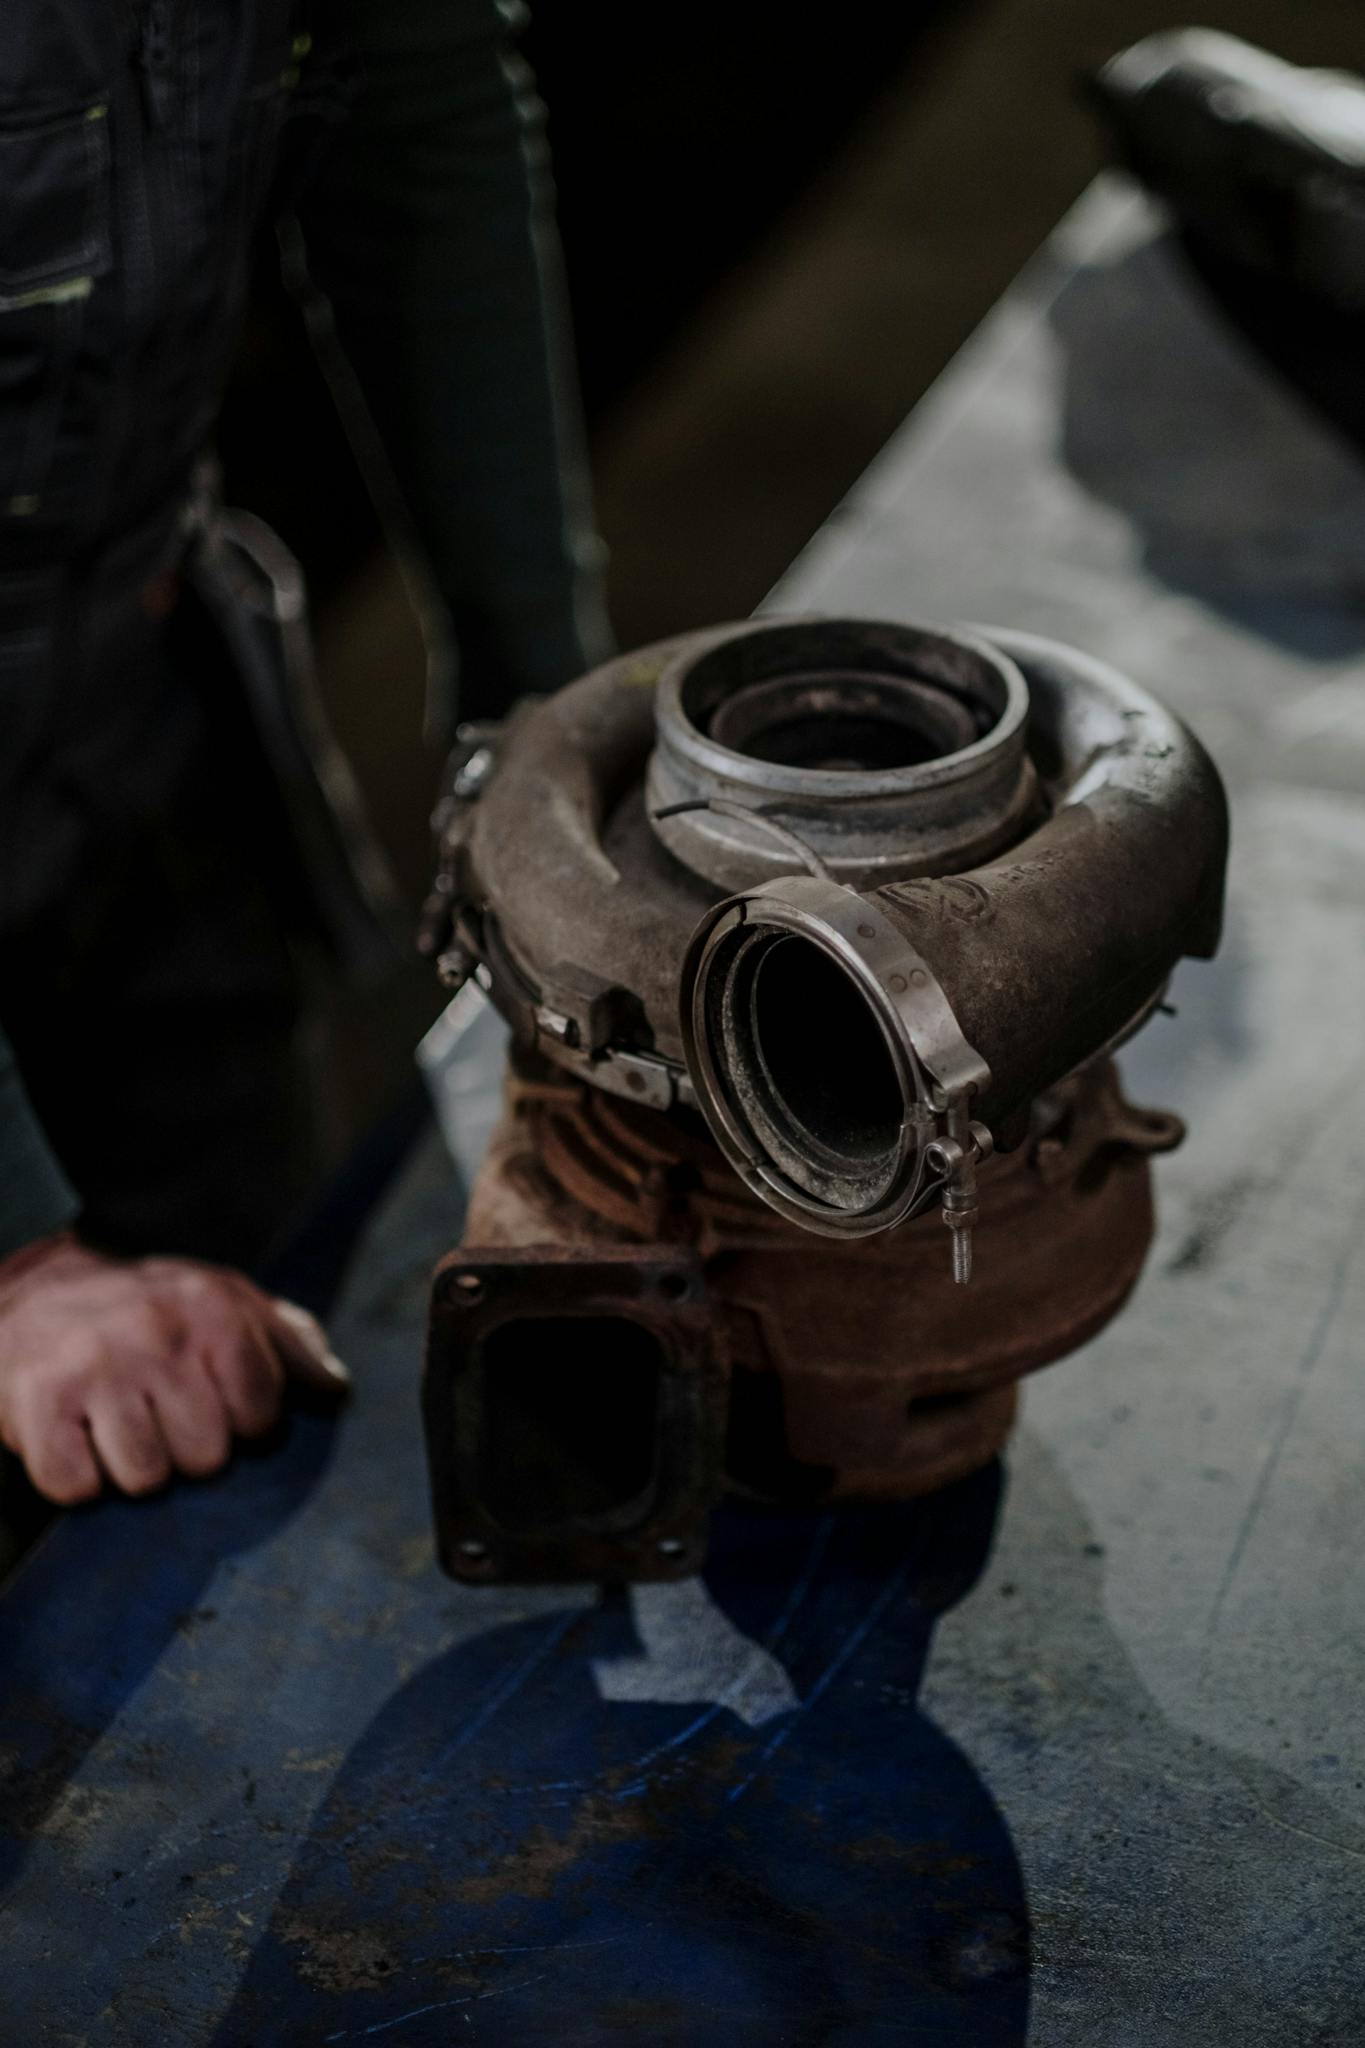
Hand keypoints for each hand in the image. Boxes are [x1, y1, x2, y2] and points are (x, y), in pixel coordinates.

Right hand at [0, 1233, 349, 1504]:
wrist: (35, 1289)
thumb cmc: (149, 1309)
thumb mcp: (224, 1302)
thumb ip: (288, 1344)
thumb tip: (337, 1389)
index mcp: (214, 1309)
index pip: (261, 1414)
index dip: (242, 1425)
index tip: (216, 1403)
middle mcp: (157, 1334)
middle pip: (207, 1458)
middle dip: (186, 1449)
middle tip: (159, 1415)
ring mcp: (95, 1368)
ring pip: (145, 1479)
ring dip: (131, 1467)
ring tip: (117, 1425)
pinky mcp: (39, 1403)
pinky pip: (76, 1486)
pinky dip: (76, 1477)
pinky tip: (76, 1437)